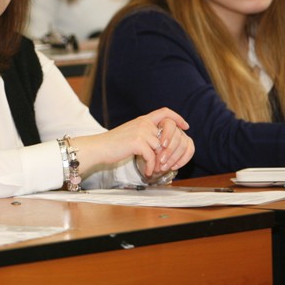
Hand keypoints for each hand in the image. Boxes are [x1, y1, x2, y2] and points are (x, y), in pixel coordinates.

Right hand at [76, 107, 191, 176]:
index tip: (185, 126)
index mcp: (143, 119)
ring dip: (158, 162)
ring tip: (153, 170)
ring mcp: (141, 132)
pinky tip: (146, 172)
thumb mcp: (132, 132)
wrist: (99, 147)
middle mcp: (143, 123)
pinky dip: (150, 167)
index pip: (165, 112)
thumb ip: (146, 133)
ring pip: (160, 149)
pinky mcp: (137, 142)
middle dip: (168, 153)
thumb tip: (161, 143)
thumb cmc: (114, 144)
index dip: (177, 117)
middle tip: (166, 164)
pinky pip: (152, 157)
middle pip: (166, 137)